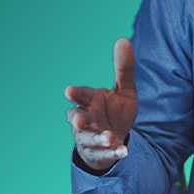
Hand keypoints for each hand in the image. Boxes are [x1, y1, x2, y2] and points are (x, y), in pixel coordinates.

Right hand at [64, 38, 136, 174]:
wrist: (113, 139)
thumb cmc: (114, 111)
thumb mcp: (124, 90)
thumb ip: (124, 69)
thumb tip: (123, 39)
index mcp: (90, 101)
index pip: (81, 96)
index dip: (76, 94)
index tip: (69, 92)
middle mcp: (85, 119)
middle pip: (77, 118)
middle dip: (78, 119)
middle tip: (79, 120)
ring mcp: (89, 137)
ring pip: (89, 138)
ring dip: (98, 137)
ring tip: (109, 138)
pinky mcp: (98, 153)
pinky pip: (104, 154)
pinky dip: (112, 153)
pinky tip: (123, 151)